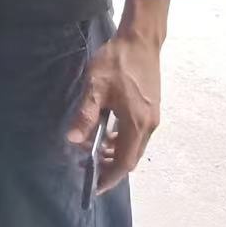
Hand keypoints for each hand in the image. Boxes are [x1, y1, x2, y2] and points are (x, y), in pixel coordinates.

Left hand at [67, 27, 162, 193]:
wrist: (141, 40)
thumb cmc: (117, 61)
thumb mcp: (96, 86)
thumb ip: (85, 114)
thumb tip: (72, 138)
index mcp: (136, 123)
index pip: (124, 162)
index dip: (109, 176)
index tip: (94, 186)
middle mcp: (149, 125)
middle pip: (131, 157)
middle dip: (110, 166)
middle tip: (88, 166)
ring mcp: (153, 118)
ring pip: (134, 146)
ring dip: (115, 152)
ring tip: (92, 149)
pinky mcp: (151, 109)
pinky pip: (137, 134)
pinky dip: (121, 139)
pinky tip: (106, 131)